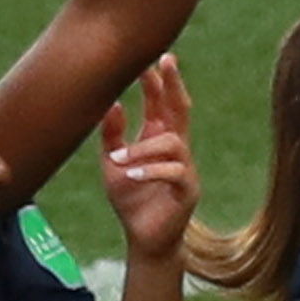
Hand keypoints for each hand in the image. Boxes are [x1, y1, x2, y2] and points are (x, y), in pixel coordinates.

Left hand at [94, 59, 198, 263]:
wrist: (144, 239)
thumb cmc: (131, 201)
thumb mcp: (113, 164)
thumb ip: (112, 137)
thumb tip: (111, 104)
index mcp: (158, 139)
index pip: (162, 103)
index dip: (157, 81)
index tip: (148, 60)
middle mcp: (175, 149)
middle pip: (181, 109)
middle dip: (174, 85)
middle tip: (165, 62)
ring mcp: (185, 168)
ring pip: (172, 143)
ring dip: (144, 148)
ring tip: (120, 161)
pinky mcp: (187, 190)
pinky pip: (175, 172)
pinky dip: (152, 170)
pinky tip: (132, 174)